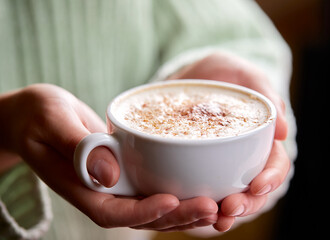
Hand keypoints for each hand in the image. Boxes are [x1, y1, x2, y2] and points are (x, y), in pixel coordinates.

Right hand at [0, 84, 217, 230]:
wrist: (38, 116)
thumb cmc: (38, 115)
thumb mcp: (52, 123)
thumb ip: (76, 147)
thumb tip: (108, 174)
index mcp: (80, 187)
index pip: (112, 211)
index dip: (143, 211)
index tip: (171, 201)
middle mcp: (101, 192)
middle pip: (142, 215)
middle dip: (176, 216)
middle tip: (210, 207)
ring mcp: (115, 184)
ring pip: (152, 206)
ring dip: (184, 209)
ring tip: (216, 205)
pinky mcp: (126, 171)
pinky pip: (153, 186)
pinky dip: (178, 191)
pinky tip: (203, 188)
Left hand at [169, 52, 290, 231]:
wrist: (189, 77)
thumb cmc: (221, 73)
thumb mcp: (243, 73)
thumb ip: (264, 93)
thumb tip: (285, 131)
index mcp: (261, 139)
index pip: (275, 164)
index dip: (271, 179)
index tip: (256, 186)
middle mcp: (244, 157)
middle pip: (254, 190)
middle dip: (247, 203)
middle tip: (230, 208)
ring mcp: (221, 164)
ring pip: (231, 196)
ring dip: (226, 212)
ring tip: (215, 219)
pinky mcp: (198, 167)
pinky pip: (203, 189)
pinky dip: (201, 203)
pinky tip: (191, 209)